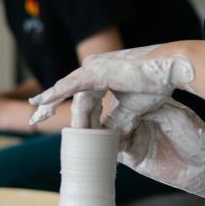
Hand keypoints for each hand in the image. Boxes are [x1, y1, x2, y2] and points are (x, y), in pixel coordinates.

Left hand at [29, 46, 193, 132]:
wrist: (170, 68)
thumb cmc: (156, 84)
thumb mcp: (134, 108)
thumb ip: (120, 121)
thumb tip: (111, 138)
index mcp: (104, 74)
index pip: (81, 95)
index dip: (71, 109)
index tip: (62, 123)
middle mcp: (95, 68)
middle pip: (68, 90)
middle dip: (50, 105)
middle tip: (34, 118)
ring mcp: (94, 67)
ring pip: (66, 88)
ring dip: (48, 102)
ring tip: (34, 115)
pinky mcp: (96, 71)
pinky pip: (70, 85)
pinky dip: (55, 94)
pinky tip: (41, 102)